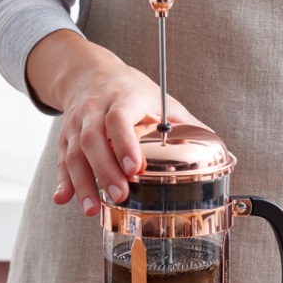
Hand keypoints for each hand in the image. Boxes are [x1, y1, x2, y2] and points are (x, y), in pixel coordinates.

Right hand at [26, 30, 206, 215]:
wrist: (89, 73)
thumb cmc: (130, 90)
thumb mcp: (160, 99)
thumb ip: (185, 125)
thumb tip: (220, 151)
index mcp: (122, 98)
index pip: (119, 119)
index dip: (124, 143)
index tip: (134, 167)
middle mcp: (94, 109)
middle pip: (93, 140)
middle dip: (105, 171)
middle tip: (120, 195)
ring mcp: (77, 124)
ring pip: (74, 154)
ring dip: (82, 183)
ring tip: (92, 209)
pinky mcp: (65, 138)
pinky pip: (61, 161)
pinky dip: (62, 182)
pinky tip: (63, 199)